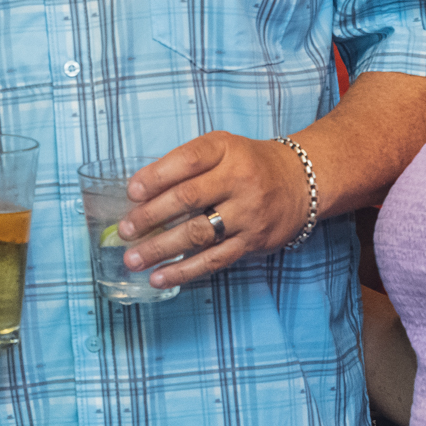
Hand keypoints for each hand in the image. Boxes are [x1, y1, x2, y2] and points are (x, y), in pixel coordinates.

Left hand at [114, 132, 307, 289]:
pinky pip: (214, 259)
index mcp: (226, 150)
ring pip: (199, 233)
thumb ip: (186, 163)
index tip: (132, 192)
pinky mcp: (252, 241)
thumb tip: (141, 192)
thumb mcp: (222, 148)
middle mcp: (239, 180)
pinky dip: (184, 271)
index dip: (156, 176)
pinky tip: (160, 277)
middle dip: (151, 216)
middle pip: (188, 198)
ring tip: (133, 258)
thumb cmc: (248, 164)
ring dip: (161, 248)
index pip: (187, 160)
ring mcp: (248, 213)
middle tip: (125, 229)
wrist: (300, 183)